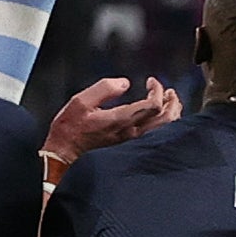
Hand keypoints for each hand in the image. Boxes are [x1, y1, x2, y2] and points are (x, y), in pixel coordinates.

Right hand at [40, 72, 176, 169]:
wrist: (64, 155)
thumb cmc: (70, 130)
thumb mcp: (81, 101)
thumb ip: (104, 88)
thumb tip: (124, 83)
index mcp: (121, 120)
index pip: (153, 105)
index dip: (157, 90)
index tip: (151, 81)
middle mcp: (130, 133)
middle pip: (166, 119)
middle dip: (172, 102)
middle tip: (169, 91)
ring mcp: (131, 142)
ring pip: (163, 130)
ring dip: (171, 114)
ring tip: (169, 102)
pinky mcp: (129, 147)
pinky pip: (156, 136)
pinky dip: (164, 124)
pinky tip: (159, 118)